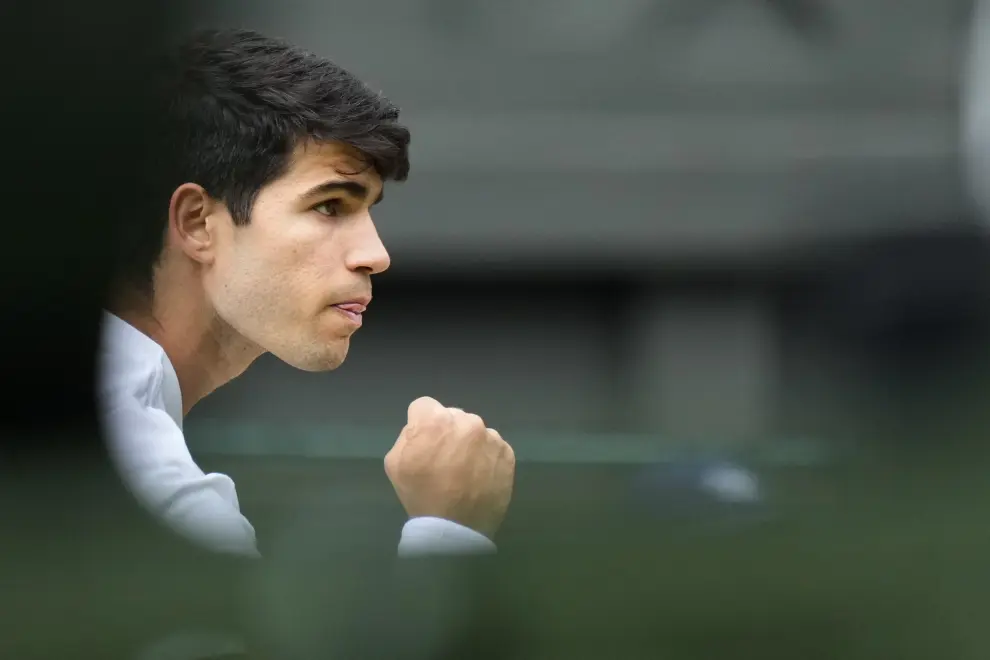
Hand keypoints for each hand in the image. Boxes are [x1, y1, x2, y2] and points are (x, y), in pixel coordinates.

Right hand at [385, 397, 514, 538]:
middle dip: (447, 431)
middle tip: (444, 457)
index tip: (423, 441)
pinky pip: (493, 447)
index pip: (424, 406)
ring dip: (468, 443)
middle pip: (453, 416)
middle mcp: (467, 421)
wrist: (456, 529)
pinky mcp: (507, 453)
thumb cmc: (421, 495)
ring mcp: (491, 436)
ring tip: (464, 470)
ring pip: (475, 431)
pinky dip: (486, 456)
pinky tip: (479, 475)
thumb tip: (420, 428)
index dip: (420, 422)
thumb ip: (407, 435)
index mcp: (436, 420)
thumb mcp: (395, 462)